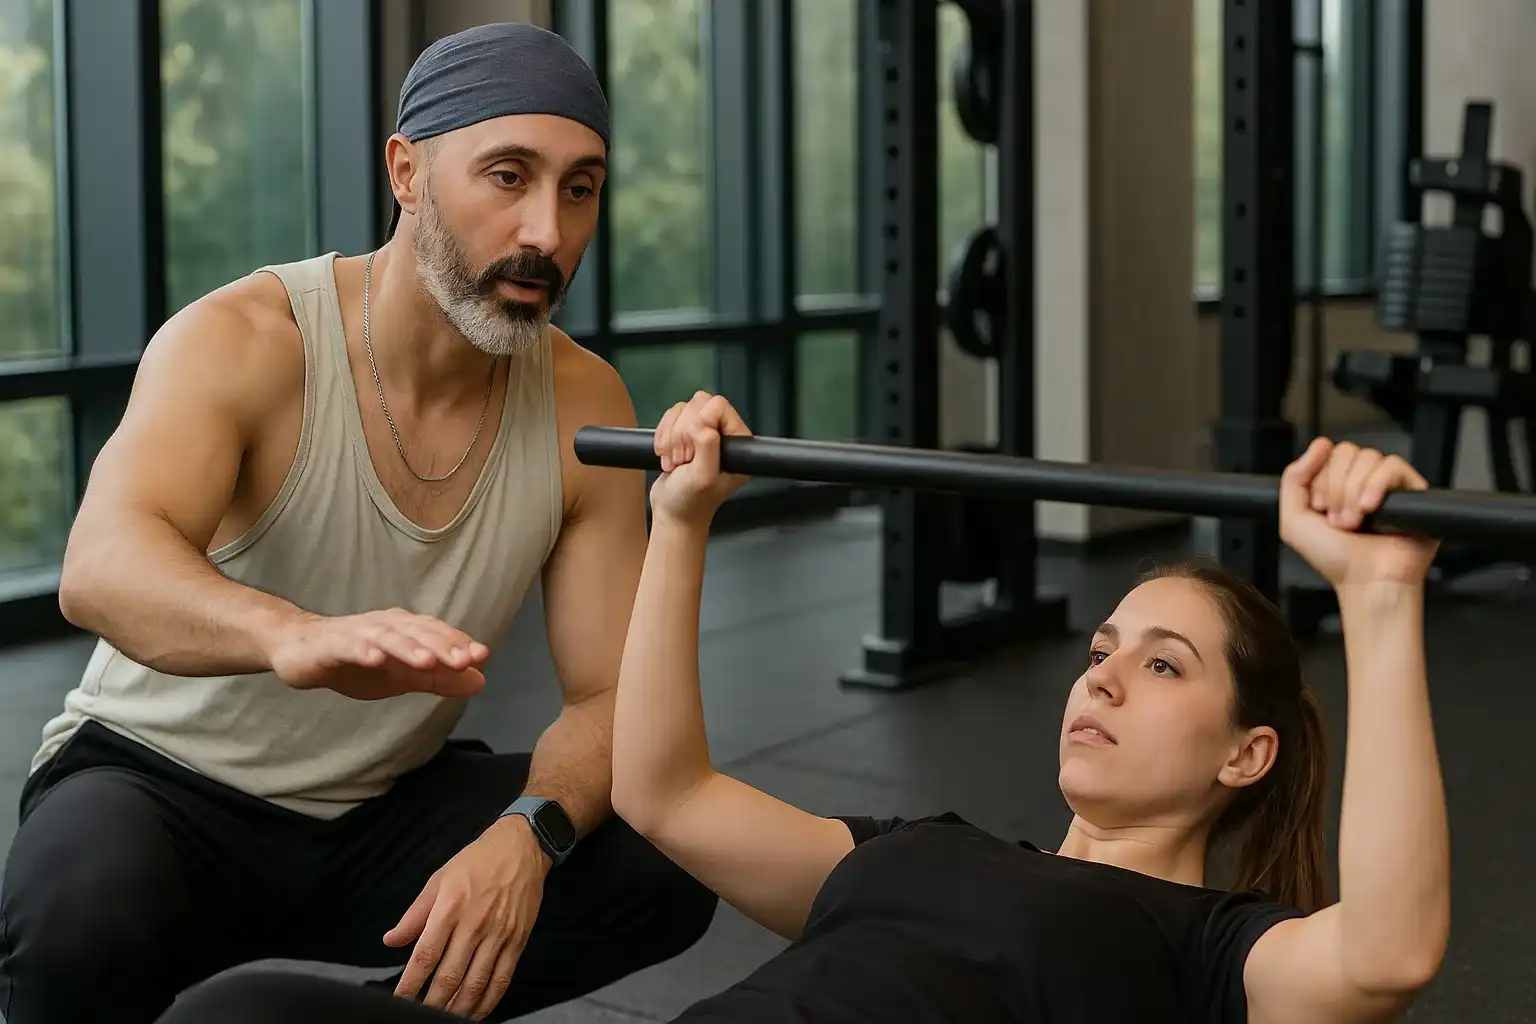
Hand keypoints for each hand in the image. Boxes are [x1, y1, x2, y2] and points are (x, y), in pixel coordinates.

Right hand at [266, 608, 489, 699]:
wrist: (300, 651)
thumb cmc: (356, 661)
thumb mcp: (402, 676)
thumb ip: (440, 679)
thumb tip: (480, 680)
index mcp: (405, 629)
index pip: (436, 634)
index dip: (458, 642)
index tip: (481, 656)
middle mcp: (385, 625)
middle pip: (417, 632)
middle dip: (441, 645)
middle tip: (463, 660)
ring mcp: (358, 632)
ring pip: (386, 637)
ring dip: (408, 647)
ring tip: (427, 662)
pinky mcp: (331, 644)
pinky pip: (349, 646)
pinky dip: (363, 650)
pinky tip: (374, 659)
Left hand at [385, 817, 549, 1018]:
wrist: (521, 847)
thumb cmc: (476, 861)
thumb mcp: (439, 880)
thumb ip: (414, 914)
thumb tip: (391, 940)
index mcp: (450, 907)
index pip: (425, 955)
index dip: (410, 983)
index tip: (399, 1000)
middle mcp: (474, 924)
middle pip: (450, 975)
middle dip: (432, 1003)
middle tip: (419, 1016)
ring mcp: (499, 934)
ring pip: (476, 983)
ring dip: (458, 1008)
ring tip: (444, 1019)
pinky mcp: (518, 940)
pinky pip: (502, 978)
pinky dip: (488, 1001)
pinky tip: (475, 1012)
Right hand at [649, 391, 752, 527]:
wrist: (672, 514)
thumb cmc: (691, 503)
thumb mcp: (703, 477)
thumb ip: (707, 446)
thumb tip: (704, 422)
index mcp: (738, 443)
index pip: (719, 406)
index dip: (700, 423)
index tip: (694, 451)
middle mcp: (724, 435)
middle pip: (699, 403)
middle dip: (683, 432)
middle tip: (685, 459)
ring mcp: (704, 432)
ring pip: (684, 408)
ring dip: (672, 436)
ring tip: (677, 461)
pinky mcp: (686, 433)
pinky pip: (671, 416)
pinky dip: (663, 435)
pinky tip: (667, 456)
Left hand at [1279, 438, 1439, 588]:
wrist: (1366, 582)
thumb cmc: (1334, 559)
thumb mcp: (1295, 519)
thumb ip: (1293, 479)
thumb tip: (1319, 445)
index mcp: (1337, 485)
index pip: (1328, 454)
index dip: (1320, 477)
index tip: (1319, 506)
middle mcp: (1363, 482)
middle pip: (1347, 452)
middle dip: (1336, 487)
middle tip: (1338, 520)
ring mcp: (1388, 486)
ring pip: (1369, 457)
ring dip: (1353, 491)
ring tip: (1354, 522)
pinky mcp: (1414, 492)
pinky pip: (1393, 466)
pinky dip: (1376, 485)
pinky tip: (1371, 508)